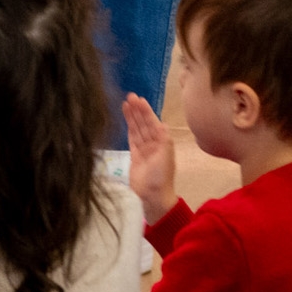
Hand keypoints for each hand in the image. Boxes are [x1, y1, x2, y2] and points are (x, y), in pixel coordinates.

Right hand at [123, 92, 175, 219]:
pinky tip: (125, 117)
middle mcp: (153, 143)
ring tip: (125, 102)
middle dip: (138, 110)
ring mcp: (143, 148)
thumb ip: (163, 139)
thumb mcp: (166, 155)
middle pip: (144, 123)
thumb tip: (162, 123)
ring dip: (132, 116)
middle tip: (130, 96)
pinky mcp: (134, 155)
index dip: (146, 111)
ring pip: (137, 128)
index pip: (153, 122)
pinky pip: (131, 137)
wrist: (153, 196)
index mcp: (162, 142)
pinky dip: (129, 127)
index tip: (139, 99)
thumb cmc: (161, 175)